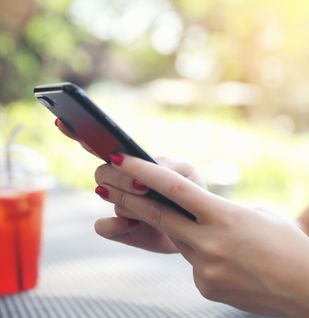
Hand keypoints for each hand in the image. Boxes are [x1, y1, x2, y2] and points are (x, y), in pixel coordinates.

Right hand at [54, 118, 205, 252]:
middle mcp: (120, 183)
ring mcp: (118, 206)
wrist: (198, 230)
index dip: (79, 133)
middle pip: (103, 171)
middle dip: (122, 176)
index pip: (100, 145)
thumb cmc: (190, 196)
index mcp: (133, 163)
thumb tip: (138, 174)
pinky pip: (104, 226)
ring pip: (106, 195)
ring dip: (126, 197)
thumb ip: (167, 166)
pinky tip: (130, 225)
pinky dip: (117, 225)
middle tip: (144, 185)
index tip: (64, 121)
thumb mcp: (185, 174)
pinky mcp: (120, 231)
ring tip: (148, 199)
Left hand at [94, 153, 308, 316]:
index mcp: (226, 217)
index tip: (121, 158)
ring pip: (181, 242)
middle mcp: (210, 242)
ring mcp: (206, 269)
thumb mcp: (259, 216)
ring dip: (183, 231)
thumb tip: (202, 215)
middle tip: (107, 184)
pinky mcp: (206, 287)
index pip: (176, 190)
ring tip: (212, 231)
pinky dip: (205, 257)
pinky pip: (196, 265)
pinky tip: (231, 261)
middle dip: (130, 199)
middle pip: (160, 217)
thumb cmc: (292, 245)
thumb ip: (224, 213)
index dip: (144, 172)